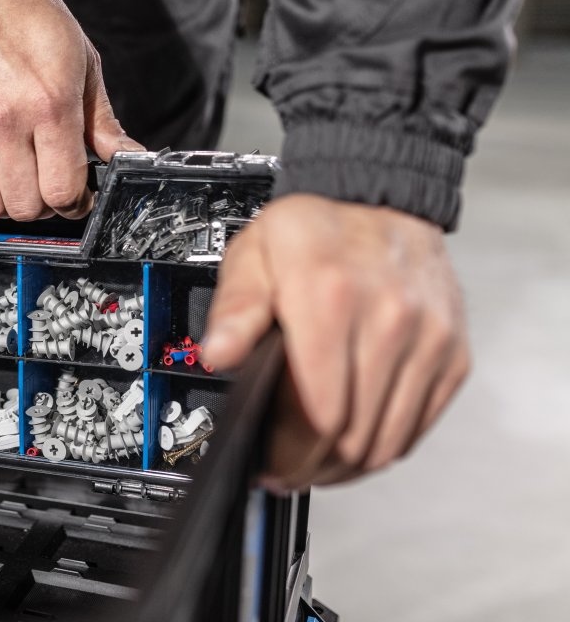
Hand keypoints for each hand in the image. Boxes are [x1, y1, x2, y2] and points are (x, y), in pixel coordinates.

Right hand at [0, 0, 143, 220]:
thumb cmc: (29, 19)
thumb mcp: (83, 61)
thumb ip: (102, 120)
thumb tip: (128, 156)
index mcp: (49, 103)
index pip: (64, 189)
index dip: (78, 203)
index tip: (79, 195)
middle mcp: (6, 120)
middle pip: (27, 205)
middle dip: (46, 206)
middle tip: (50, 187)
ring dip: (8, 205)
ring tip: (19, 184)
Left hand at [203, 195, 469, 489]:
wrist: (380, 196)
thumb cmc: (312, 229)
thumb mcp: (254, 254)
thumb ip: (235, 309)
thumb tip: (217, 355)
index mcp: (330, 298)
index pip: (316, 411)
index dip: (289, 454)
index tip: (269, 466)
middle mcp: (388, 320)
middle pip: (351, 436)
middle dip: (312, 468)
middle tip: (286, 472)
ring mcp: (427, 340)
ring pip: (388, 441)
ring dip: (348, 466)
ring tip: (316, 464)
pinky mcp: (451, 352)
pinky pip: (419, 424)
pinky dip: (386, 445)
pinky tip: (354, 442)